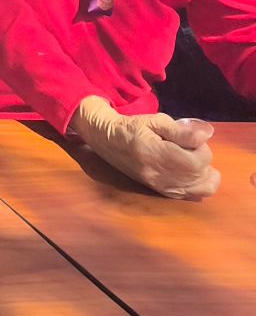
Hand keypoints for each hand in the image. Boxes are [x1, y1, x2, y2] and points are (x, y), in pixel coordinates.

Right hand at [73, 98, 220, 198]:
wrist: (107, 140)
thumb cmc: (132, 127)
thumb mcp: (155, 120)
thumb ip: (181, 130)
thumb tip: (208, 134)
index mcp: (155, 153)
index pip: (196, 162)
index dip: (203, 150)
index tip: (193, 139)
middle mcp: (158, 174)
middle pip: (199, 176)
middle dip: (203, 160)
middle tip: (191, 147)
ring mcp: (159, 185)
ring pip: (199, 190)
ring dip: (204, 175)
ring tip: (194, 160)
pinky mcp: (159, 191)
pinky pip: (189, 196)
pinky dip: (197, 185)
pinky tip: (191, 173)